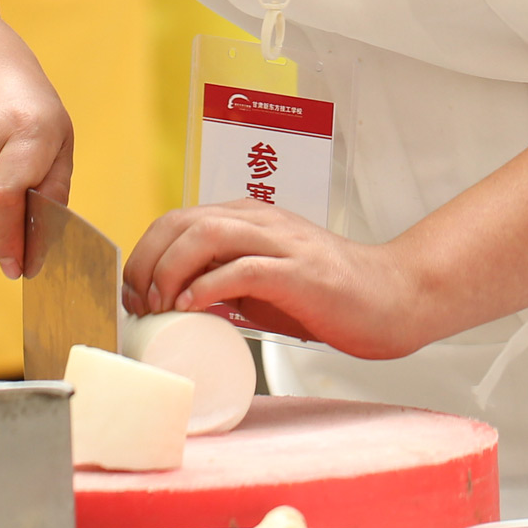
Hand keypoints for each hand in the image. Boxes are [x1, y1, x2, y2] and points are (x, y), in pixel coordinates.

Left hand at [121, 202, 434, 360]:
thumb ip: (229, 280)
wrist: (394, 298)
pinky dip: (208, 285)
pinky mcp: (300, 271)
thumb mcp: (265, 284)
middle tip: (139, 303)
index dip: (144, 254)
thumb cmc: (330, 296)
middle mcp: (260, 221)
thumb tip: (181, 302)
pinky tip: (193, 307)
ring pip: (206, 234)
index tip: (133, 294)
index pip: (176, 219)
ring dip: (171, 269)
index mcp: (248, 220)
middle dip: (147, 260)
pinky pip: (242, 268)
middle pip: (181, 221)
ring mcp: (281, 242)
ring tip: (161, 305)